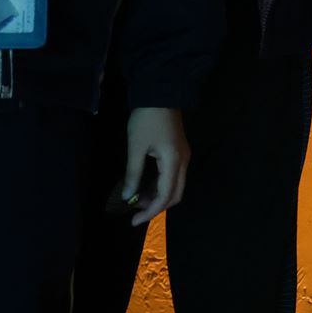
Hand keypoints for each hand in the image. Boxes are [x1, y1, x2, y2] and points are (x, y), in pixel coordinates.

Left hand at [122, 106, 189, 225]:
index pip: (165, 196)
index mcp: (174, 162)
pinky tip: (145, 187)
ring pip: (175, 186)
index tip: (132, 221)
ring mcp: (183, 156)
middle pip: (175, 194)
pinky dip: (160, 185)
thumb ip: (133, 174)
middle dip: (155, 207)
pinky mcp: (179, 151)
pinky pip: (173, 176)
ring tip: (136, 200)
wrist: (160, 92)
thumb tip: (127, 197)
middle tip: (135, 213)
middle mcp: (183, 162)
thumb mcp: (136, 146)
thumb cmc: (146, 119)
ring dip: (157, 196)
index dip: (149, 211)